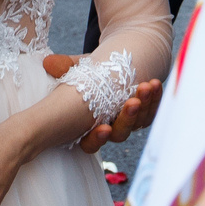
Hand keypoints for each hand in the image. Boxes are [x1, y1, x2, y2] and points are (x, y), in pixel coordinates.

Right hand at [42, 54, 162, 152]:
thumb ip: (66, 67)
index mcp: (88, 126)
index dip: (97, 139)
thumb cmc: (92, 74)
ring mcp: (129, 122)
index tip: (103, 128)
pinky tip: (155, 84)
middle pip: (120, 134)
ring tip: (146, 86)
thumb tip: (49, 62)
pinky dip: (155, 99)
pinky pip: (152, 111)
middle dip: (127, 119)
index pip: (91, 143)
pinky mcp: (145, 114)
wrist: (118, 65)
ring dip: (144, 106)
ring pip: (139, 123)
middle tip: (133, 102)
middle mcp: (110, 128)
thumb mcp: (79, 69)